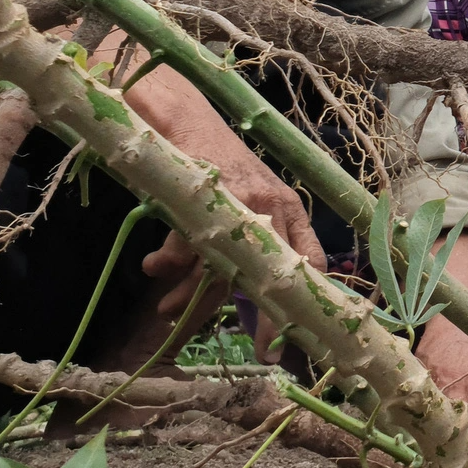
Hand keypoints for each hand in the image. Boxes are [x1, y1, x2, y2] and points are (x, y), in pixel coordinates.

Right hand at [129, 66, 322, 359]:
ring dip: (193, 295)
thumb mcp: (253, 200)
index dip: (309, 301)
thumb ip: (255, 242)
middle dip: (270, 318)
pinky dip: (168, 263)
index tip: (300, 336)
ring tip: (170, 311)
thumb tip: (250, 295)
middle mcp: (273, 207)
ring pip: (224, 265)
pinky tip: (154, 269)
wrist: (187, 118)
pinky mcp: (205, 195)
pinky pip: (188, 244)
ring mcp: (240, 200)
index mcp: (291, 210)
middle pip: (276, 274)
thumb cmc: (221, 166)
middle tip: (263, 350)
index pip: (313, 260)